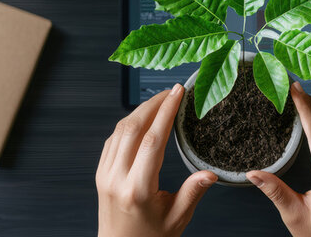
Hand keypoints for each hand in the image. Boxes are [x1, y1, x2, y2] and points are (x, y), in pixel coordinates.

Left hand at [96, 84, 216, 236]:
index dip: (166, 112)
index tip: (178, 94)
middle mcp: (116, 178)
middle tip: (172, 91)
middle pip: (133, 128)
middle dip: (153, 104)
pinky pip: (112, 140)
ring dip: (140, 110)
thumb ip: (193, 192)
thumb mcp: (177, 218)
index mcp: (137, 189)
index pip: (152, 140)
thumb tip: (211, 172)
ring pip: (119, 130)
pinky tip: (142, 119)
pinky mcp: (100, 173)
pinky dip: (128, 124)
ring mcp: (104, 175)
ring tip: (160, 100)